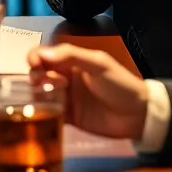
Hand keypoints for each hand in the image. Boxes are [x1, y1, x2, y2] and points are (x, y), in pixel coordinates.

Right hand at [27, 44, 149, 139]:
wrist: (138, 115)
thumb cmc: (119, 84)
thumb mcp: (98, 64)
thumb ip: (72, 56)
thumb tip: (42, 54)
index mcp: (72, 61)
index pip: (46, 55)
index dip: (36, 57)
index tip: (33, 65)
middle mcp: (65, 78)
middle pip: (40, 74)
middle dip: (34, 76)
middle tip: (37, 84)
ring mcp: (66, 99)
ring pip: (41, 94)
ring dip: (35, 95)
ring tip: (39, 100)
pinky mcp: (68, 118)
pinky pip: (49, 114)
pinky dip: (42, 114)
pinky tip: (39, 115)